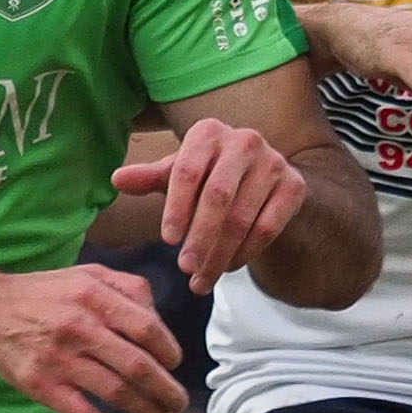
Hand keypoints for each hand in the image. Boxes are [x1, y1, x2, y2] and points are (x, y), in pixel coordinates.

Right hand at [0, 266, 184, 412]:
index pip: (147, 329)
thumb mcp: (87, 275)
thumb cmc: (43, 294)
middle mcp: (79, 327)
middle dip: (167, 390)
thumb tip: (160, 321)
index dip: (169, 350)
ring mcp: (60, 359)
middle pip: (138, 366)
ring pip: (116, 393)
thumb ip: (128, 288)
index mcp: (94, 297)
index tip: (175, 364)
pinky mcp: (42, 386)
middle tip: (179, 402)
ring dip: (148, 411)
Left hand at [115, 117, 305, 295]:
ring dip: (221, 255)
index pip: (188, 170)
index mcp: (208, 132)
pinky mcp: (294, 185)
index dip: (176, 207)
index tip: (167, 240)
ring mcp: (273, 162)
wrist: (260, 182)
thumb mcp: (175, 177)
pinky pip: (268, 227)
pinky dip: (246, 253)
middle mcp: (244, 140)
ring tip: (202, 281)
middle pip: (218, 196)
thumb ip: (149, 179)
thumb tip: (117, 179)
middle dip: (200, 237)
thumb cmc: (207, 178)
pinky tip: (228, 268)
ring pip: (243, 217)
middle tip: (185, 269)